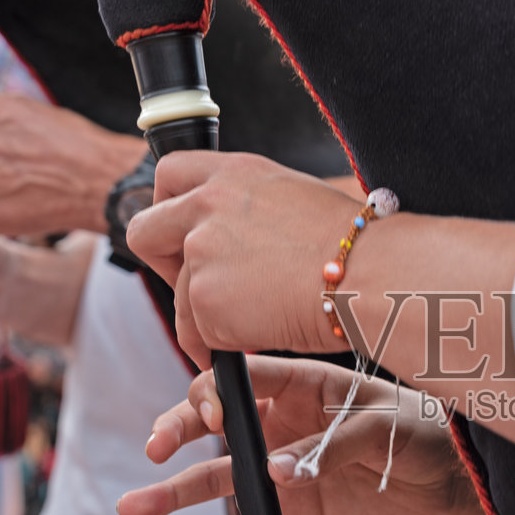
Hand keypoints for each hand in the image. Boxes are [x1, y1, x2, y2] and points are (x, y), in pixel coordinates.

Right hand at [116, 355, 488, 514]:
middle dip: (177, 431)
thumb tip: (277, 472)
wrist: (450, 477)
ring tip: (130, 510)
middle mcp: (281, 423)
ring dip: (172, 496)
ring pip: (216, 480)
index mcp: (302, 384)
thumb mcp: (383, 427)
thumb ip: (327, 446)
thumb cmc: (422, 430)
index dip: (215, 392)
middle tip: (156, 449)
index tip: (209, 417)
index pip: (244, 377)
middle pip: (214, 424)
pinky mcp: (291, 512)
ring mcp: (280, 469)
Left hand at [126, 152, 358, 365]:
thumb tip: (232, 234)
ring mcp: (201, 251)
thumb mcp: (295, 198)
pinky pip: (197, 330)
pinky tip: (258, 334)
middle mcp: (208, 204)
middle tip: (198, 286)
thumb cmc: (353, 246)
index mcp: (234, 172)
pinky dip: (221, 342)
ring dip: (206, 315)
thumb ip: (248, 207)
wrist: (370, 275)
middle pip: (144, 230)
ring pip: (178, 295)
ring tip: (256, 319)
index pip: (169, 173)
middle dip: (163, 264)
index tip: (184, 234)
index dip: (168, 207)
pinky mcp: (204, 298)